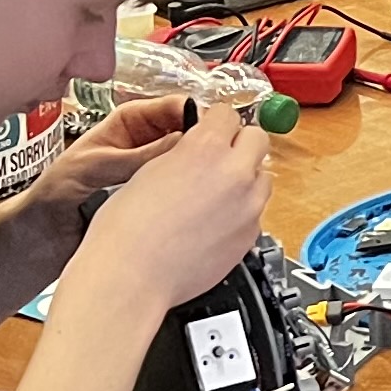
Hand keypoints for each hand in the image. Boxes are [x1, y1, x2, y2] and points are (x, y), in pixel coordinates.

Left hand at [0, 94, 193, 288]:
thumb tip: (183, 143)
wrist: (42, 236)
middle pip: (189, 137)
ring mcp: (154, 174)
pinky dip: (191, 198)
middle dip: (202, 146)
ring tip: (207, 183)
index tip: (210, 131)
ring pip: (189, 167)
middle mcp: (146, 144)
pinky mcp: (158, 202)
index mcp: (129, 122)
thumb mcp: (96, 166)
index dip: (195, 116)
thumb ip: (138, 156)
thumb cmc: (53, 193)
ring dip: (197, 174)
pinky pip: (182, 195)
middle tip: (214, 159)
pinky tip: (197, 204)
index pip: (174, 107)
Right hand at [66, 104, 273, 315]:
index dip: (217, 122)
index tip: (213, 129)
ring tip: (215, 196)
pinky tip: (213, 224)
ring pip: (263, 177)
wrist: (132, 276)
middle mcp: (234, 173)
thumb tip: (197, 149)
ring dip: (245, 180)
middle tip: (221, 158)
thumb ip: (184, 153)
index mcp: (205, 148)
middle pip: (257, 139)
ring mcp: (248, 206)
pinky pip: (256, 212)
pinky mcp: (251, 235)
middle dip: (240, 145)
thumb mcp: (149, 170)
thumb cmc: (127, 230)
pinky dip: (241, 213)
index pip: (228, 114)